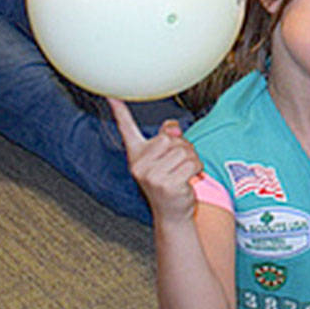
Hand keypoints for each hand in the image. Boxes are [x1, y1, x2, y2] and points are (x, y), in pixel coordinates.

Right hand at [109, 99, 200, 221]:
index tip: (112, 96)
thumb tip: (172, 128)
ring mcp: (151, 176)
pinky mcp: (166, 184)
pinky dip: (197, 169)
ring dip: (192, 160)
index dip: (119, 112)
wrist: (172, 212)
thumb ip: (168, 138)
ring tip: (184, 172)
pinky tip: (190, 179)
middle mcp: (139, 164)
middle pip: (171, 139)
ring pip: (184, 151)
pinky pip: (192, 163)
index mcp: (136, 154)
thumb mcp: (166, 157)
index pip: (127, 129)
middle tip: (178, 165)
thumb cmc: (170, 181)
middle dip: (183, 148)